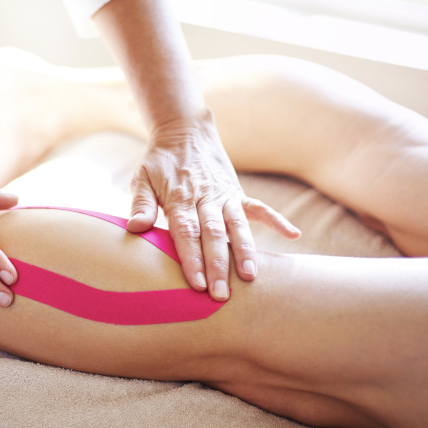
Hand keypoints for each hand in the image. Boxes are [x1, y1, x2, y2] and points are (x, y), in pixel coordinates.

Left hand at [127, 114, 299, 300]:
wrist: (184, 131)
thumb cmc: (159, 163)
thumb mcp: (142, 179)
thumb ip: (140, 205)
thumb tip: (134, 228)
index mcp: (180, 199)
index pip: (187, 233)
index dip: (193, 259)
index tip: (197, 284)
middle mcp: (205, 198)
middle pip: (213, 235)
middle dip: (218, 266)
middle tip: (221, 295)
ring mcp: (224, 196)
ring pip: (237, 226)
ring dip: (245, 251)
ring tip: (251, 277)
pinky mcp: (237, 192)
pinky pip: (260, 208)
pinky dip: (276, 221)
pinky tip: (293, 235)